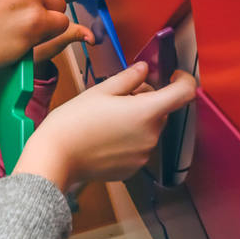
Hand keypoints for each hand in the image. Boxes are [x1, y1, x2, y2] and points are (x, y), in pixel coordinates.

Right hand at [13, 63, 196, 190]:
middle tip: (119, 96)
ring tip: (107, 119)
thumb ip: (129, 78)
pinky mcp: (133, 168)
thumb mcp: (101, 91)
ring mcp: (143, 155)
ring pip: (149, 129)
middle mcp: (151, 136)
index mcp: (146, 112)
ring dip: (137, 120)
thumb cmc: (74, 121)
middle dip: (147, 100)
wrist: (56, 157)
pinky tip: (105, 136)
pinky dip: (129, 139)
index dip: (183, 80)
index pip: (184, 93)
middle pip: (161, 111)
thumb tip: (144, 69)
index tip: (174, 75)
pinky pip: (138, 147)